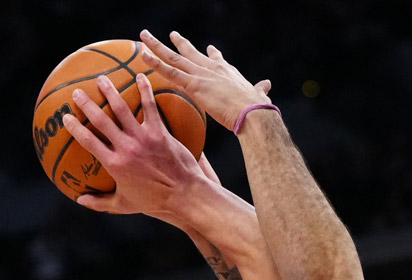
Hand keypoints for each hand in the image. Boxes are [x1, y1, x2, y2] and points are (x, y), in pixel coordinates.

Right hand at [61, 72, 206, 220]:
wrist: (184, 195)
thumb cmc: (155, 202)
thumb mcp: (124, 204)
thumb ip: (100, 202)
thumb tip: (80, 200)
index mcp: (115, 164)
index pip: (88, 142)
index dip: (75, 128)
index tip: (65, 117)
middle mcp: (126, 148)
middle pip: (101, 121)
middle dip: (87, 105)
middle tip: (77, 92)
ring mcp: (143, 138)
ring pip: (123, 109)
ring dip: (110, 92)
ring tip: (102, 79)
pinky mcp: (160, 132)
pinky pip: (151, 107)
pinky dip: (144, 90)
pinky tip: (140, 76)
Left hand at [139, 30, 271, 130]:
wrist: (253, 113)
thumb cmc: (256, 108)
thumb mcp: (258, 94)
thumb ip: (260, 89)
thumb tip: (267, 85)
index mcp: (227, 71)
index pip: (216, 59)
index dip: (212, 54)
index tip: (209, 48)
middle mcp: (212, 68)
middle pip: (190, 53)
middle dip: (179, 43)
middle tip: (171, 34)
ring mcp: (201, 74)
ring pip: (173, 57)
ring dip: (157, 46)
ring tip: (144, 36)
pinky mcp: (194, 85)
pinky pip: (169, 71)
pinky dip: (155, 62)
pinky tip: (144, 54)